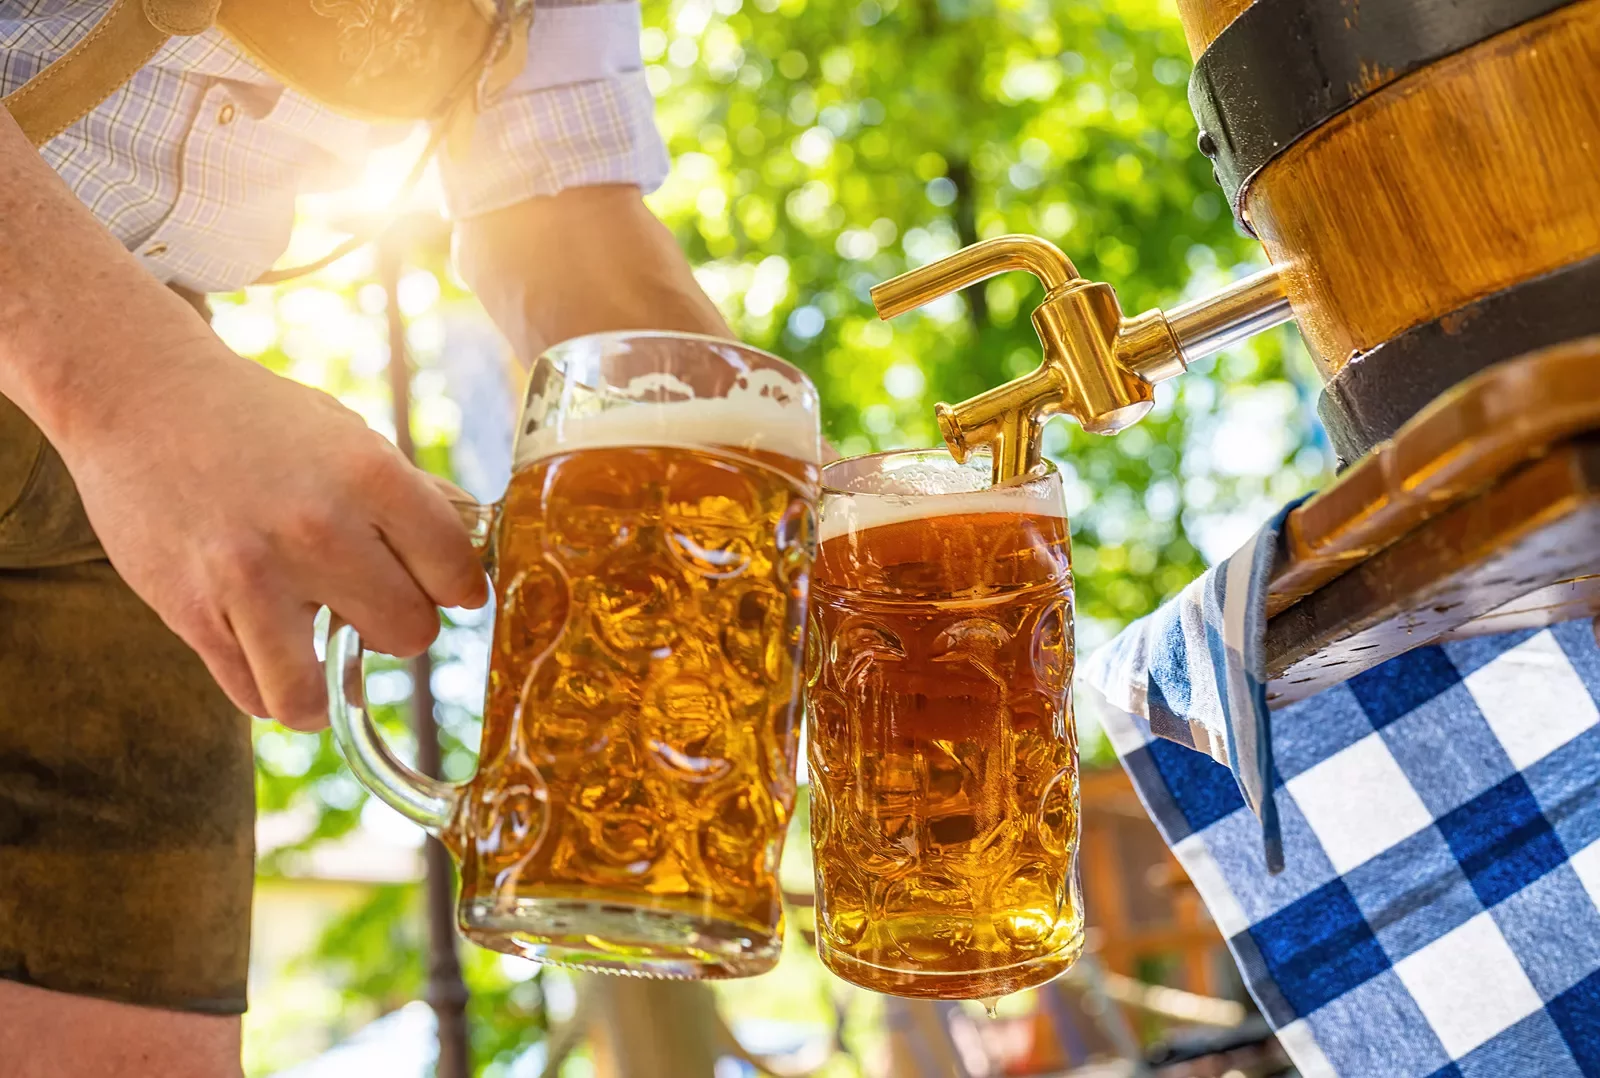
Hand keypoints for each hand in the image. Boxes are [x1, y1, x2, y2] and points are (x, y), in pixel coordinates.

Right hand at [54, 329, 487, 729]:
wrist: (140, 396)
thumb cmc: (257, 418)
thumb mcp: (349, 434)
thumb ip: (412, 493)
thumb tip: (480, 541)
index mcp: (369, 476)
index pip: (455, 573)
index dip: (456, 587)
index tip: (442, 588)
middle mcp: (317, 530)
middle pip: (408, 634)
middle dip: (399, 626)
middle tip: (373, 605)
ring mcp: (250, 579)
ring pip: (319, 693)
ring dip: (331, 686)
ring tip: (327, 657)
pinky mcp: (193, 613)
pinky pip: (254, 694)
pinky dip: (273, 690)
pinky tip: (275, 656)